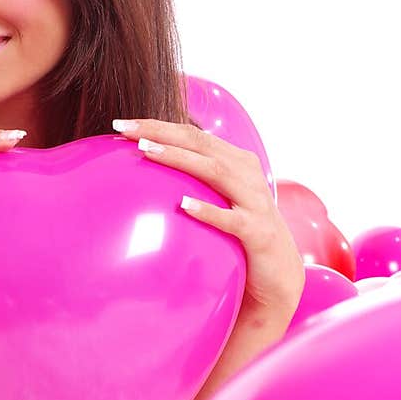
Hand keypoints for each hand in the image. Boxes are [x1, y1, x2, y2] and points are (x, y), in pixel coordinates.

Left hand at [112, 119, 304, 323]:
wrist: (278, 275)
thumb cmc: (240, 236)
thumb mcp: (219, 202)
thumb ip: (195, 183)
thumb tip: (149, 172)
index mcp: (236, 162)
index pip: (193, 135)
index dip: (159, 125)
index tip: (122, 124)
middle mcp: (247, 174)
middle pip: (200, 144)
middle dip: (161, 132)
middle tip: (124, 128)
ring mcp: (254, 202)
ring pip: (215, 171)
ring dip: (180, 159)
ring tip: (147, 150)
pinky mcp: (257, 232)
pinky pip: (230, 219)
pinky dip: (208, 210)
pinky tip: (184, 205)